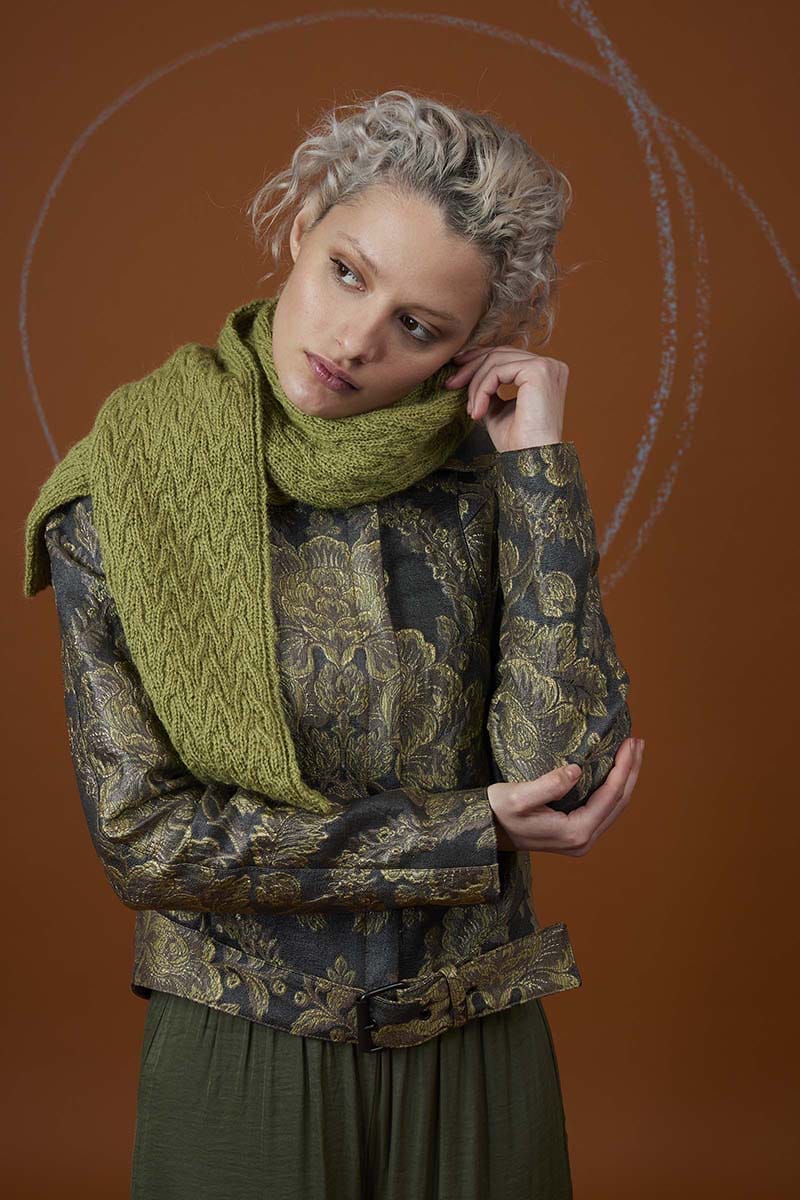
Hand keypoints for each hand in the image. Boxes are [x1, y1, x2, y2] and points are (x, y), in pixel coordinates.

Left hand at [445, 345, 567, 451]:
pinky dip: (482, 390)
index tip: (455, 373)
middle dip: (470, 368)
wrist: (531, 461)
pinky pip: (498, 371)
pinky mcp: (539, 371)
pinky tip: (477, 411)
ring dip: (475, 385)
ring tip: (470, 410)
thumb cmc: (518, 443)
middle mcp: (550, 365)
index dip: (478, 360)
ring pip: (495, 361)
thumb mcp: (497, 410)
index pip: (505, 356)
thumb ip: (488, 389)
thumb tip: (467, 375)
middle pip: (499, 353)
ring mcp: (546, 366)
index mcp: (544, 372)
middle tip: (450, 384)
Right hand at [487, 737, 643, 854]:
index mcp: (575, 832)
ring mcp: (581, 841)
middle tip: (638, 743)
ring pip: (614, 807)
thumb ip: (548, 785)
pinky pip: (604, 810)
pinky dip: (614, 789)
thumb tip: (576, 770)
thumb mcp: (518, 797)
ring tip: (633, 753)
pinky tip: (616, 773)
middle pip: (619, 802)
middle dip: (631, 771)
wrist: (486, 832)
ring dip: (626, 779)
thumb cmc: (498, 812)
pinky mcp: (576, 835)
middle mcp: (583, 840)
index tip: (630, 742)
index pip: (610, 795)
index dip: (624, 768)